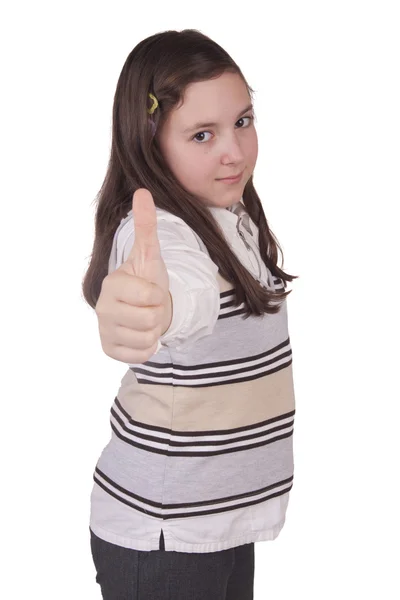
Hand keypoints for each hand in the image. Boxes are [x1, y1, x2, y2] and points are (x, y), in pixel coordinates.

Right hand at [95, 188, 171, 363]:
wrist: (143, 306)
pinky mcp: (110, 350)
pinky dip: (148, 347)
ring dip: (154, 330)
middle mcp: (103, 308)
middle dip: (157, 313)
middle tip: (149, 306)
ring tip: (145, 318)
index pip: (151, 297)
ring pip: (147, 338)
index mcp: (112, 284)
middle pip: (150, 320)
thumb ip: (146, 227)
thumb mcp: (149, 254)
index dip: (158, 295)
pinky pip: (141, 356)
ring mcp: (104, 331)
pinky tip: (140, 334)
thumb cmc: (146, 279)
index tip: (149, 289)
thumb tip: (142, 192)